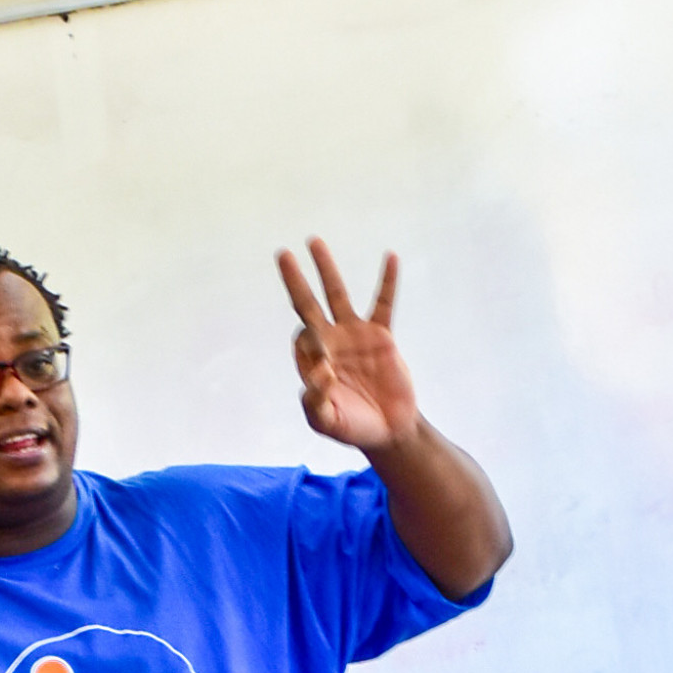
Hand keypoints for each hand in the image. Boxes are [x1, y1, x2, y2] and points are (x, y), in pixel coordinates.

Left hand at [278, 239, 420, 455]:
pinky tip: (390, 257)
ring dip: (326, 269)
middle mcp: (330, 342)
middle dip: (295, 281)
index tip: (328, 370)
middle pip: (307, 304)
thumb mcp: (328, 422)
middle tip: (282, 254)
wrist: (388, 430)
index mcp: (312, 362)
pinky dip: (387, 282)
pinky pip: (383, 303)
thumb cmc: (353, 427)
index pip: (303, 342)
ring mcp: (354, 335)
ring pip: (337, 295)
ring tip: (314, 242)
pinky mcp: (381, 335)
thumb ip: (316, 402)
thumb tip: (319, 373)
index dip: (312, 349)